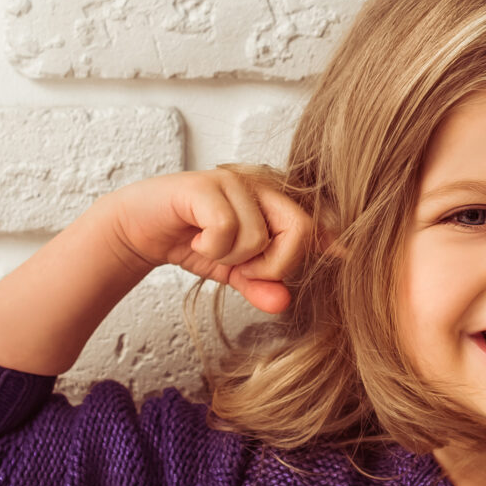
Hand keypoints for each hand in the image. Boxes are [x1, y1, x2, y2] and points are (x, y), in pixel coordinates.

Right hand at [99, 165, 315, 316]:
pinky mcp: (205, 186)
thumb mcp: (232, 271)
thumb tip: (283, 303)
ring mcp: (234, 181)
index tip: (346, 258)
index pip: (315, 224)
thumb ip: (259, 285)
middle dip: (275, 264)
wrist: (139, 227)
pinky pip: (227, 228)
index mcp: (274, 203)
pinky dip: (212, 247)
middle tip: (244, 270)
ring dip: (233, 257)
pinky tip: (197, 240)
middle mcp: (261, 186)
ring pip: (259, 236)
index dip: (331, 242)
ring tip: (212, 249)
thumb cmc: (193, 240)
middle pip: (301, 229)